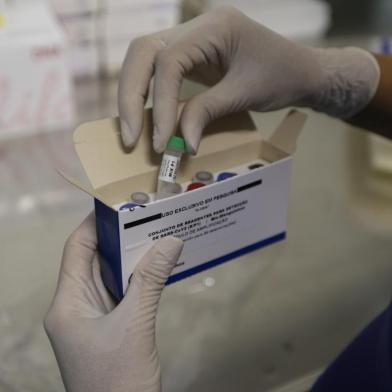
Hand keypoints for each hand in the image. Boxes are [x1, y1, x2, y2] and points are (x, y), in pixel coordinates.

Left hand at [44, 213, 183, 391]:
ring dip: (131, 258)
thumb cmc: (118, 381)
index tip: (117, 204)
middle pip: (94, 260)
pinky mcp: (111, 326)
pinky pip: (123, 292)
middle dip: (118, 238)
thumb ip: (150, 280)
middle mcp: (76, 307)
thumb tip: (170, 240)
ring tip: (155, 235)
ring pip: (110, 276)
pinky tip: (157, 266)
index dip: (94, 224)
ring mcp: (93, 318)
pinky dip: (138, 277)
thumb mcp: (135, 325)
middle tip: (145, 217)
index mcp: (68, 304)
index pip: (77, 250)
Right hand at [118, 6, 378, 153]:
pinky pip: (158, 72)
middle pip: (143, 52)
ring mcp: (191, 39)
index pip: (170, 61)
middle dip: (131, 97)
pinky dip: (149, 96)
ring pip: (144, 59)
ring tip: (132, 133)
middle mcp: (195, 26)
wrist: (301, 70)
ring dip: (133, 97)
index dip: (161, 103)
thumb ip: (208, 112)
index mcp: (214, 27)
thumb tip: (181, 143)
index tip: (162, 141)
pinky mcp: (190, 55)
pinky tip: (147, 119)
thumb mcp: (246, 94)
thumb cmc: (282, 76)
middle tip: (129, 137)